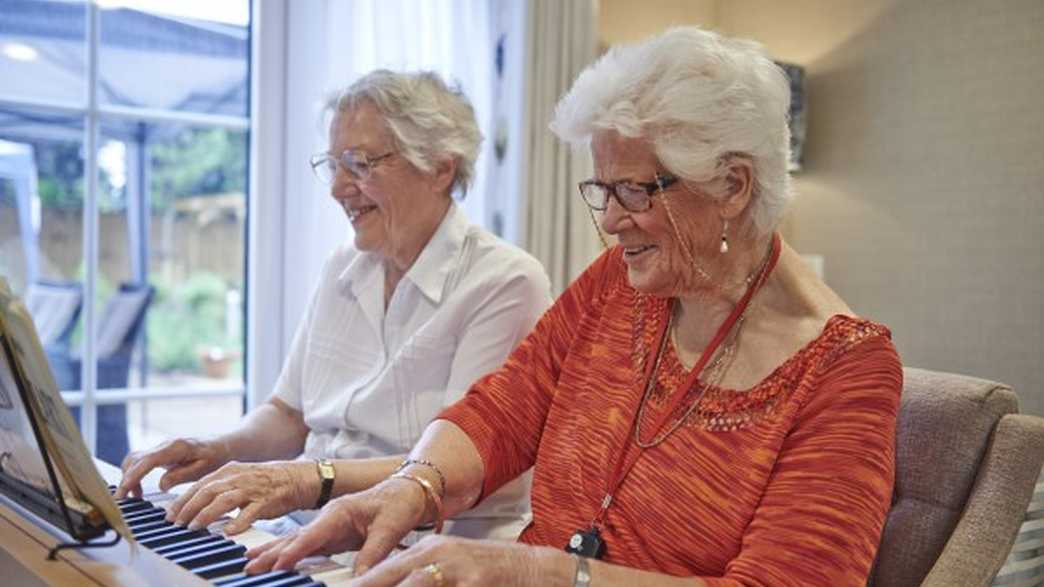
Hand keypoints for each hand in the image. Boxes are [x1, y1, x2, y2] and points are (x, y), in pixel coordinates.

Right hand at [117, 438, 231, 497]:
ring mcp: (162, 447)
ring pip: (135, 459)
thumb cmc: (217, 457)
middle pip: (136, 459)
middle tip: (122, 500)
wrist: (224, 446)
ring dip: (129, 477)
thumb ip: (182, 475)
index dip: (133, 475)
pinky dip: (135, 474)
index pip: (148, 460)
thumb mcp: (204, 469)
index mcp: (177, 447)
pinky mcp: (161, 453)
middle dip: (125, 479)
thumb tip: (161, 485)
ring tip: (133, 497)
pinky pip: (141, 462)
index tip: (124, 490)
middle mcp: (166, 444)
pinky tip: (139, 490)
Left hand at [166, 460, 316, 533]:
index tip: (170, 514)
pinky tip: (228, 532)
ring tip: (195, 527)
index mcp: (229, 470)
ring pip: (224, 500)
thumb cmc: (267, 481)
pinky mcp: (266, 500)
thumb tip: (196, 502)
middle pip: (208, 491)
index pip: (200, 485)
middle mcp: (239, 477)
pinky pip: (250, 512)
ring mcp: (253, 488)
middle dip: (189, 507)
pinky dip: (238, 522)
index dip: (183, 500)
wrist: (297, 477)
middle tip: (177, 522)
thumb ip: (220, 488)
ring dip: (207, 514)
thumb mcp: (240, 477)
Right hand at [244, 477, 429, 574]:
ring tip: (251, 565)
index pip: (311, 534)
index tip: (277, 565)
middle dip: (272, 554)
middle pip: (295, 538)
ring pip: (296, 542)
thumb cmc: (400, 502)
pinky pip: (307, 547)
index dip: (294, 551)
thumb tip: (359, 579)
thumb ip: (372, 553)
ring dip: (274, 554)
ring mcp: (329, 527)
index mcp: (339, 511)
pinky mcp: (333, 535)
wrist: (410, 491)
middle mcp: (329, 518)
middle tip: (248, 568)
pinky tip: (275, 562)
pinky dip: (289, 555)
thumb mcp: (390, 527)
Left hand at [348, 535, 551, 586]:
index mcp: (428, 550)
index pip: (383, 570)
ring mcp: (456, 570)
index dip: (360, 585)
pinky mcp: (474, 584)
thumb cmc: (488, 572)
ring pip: (414, 585)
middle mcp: (438, 555)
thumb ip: (419, 577)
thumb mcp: (450, 567)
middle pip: (389, 576)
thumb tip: (381, 581)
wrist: (533, 569)